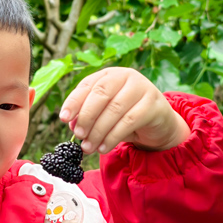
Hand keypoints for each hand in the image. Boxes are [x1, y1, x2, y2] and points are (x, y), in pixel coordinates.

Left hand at [60, 68, 189, 154]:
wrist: (159, 124)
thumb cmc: (126, 116)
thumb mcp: (104, 114)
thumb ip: (88, 115)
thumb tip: (71, 124)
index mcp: (110, 74)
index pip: (88, 84)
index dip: (74, 101)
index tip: (63, 118)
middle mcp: (126, 76)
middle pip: (101, 94)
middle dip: (86, 116)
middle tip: (78, 135)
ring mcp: (143, 87)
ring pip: (114, 109)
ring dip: (98, 131)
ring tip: (89, 147)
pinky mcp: (154, 104)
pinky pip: (129, 121)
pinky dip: (113, 136)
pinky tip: (104, 147)